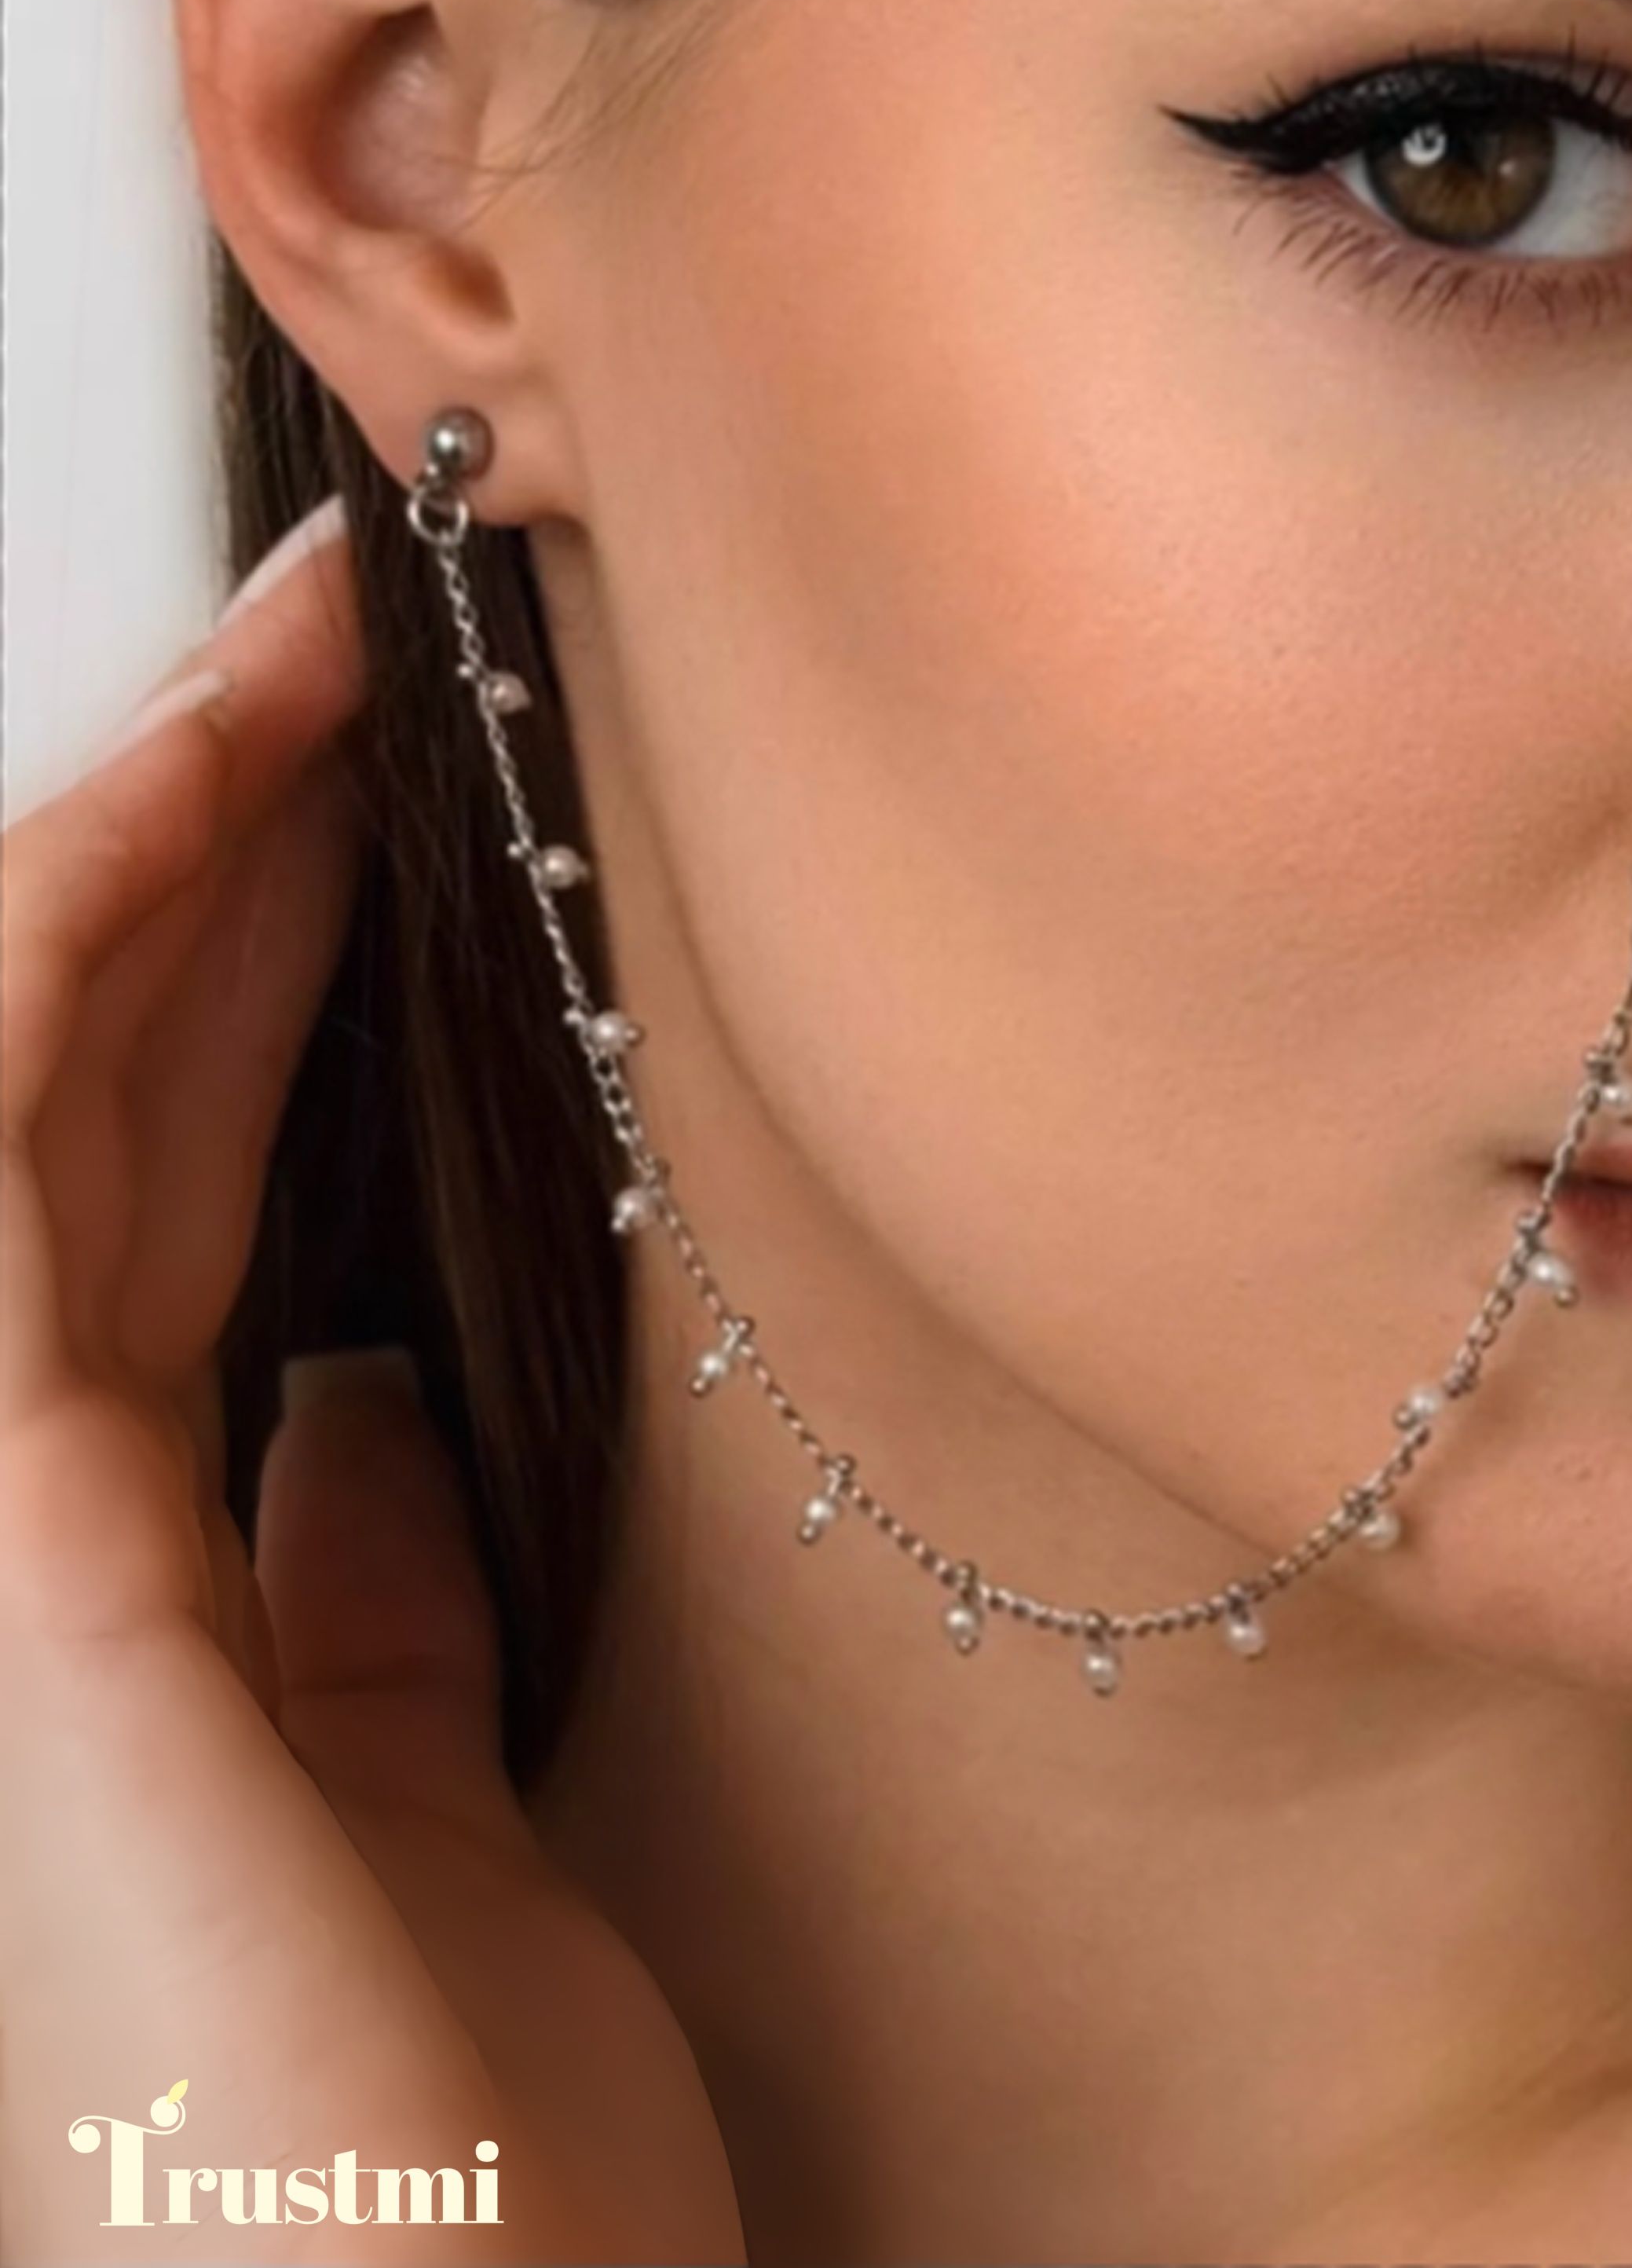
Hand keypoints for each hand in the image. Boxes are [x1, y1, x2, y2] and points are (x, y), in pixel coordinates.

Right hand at [0, 504, 743, 2264]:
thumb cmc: (469, 2183)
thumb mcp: (442, 1817)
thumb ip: (364, 1603)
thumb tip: (350, 1404)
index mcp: (136, 1578)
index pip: (158, 1176)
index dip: (247, 952)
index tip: (378, 781)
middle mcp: (30, 1525)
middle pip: (90, 1095)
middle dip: (208, 837)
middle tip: (344, 635)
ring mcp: (1, 1535)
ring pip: (29, 1087)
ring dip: (154, 836)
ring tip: (303, 651)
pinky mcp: (21, 1569)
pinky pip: (10, 1185)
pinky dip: (78, 961)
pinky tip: (207, 799)